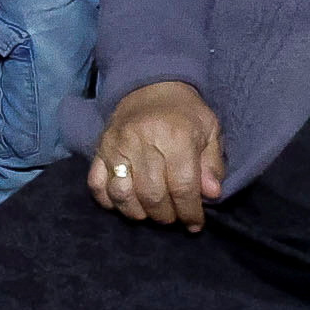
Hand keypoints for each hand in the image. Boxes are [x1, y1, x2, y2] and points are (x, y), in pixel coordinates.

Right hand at [90, 80, 226, 226]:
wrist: (150, 85)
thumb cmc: (184, 113)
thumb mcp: (210, 131)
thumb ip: (213, 164)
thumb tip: (211, 194)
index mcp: (176, 137)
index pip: (182, 186)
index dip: (190, 212)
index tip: (195, 224)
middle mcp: (143, 142)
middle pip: (152, 195)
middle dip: (166, 216)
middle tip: (174, 217)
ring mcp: (116, 146)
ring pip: (122, 194)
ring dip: (139, 213)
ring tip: (152, 213)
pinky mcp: (99, 150)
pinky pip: (97, 184)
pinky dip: (109, 201)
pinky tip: (126, 203)